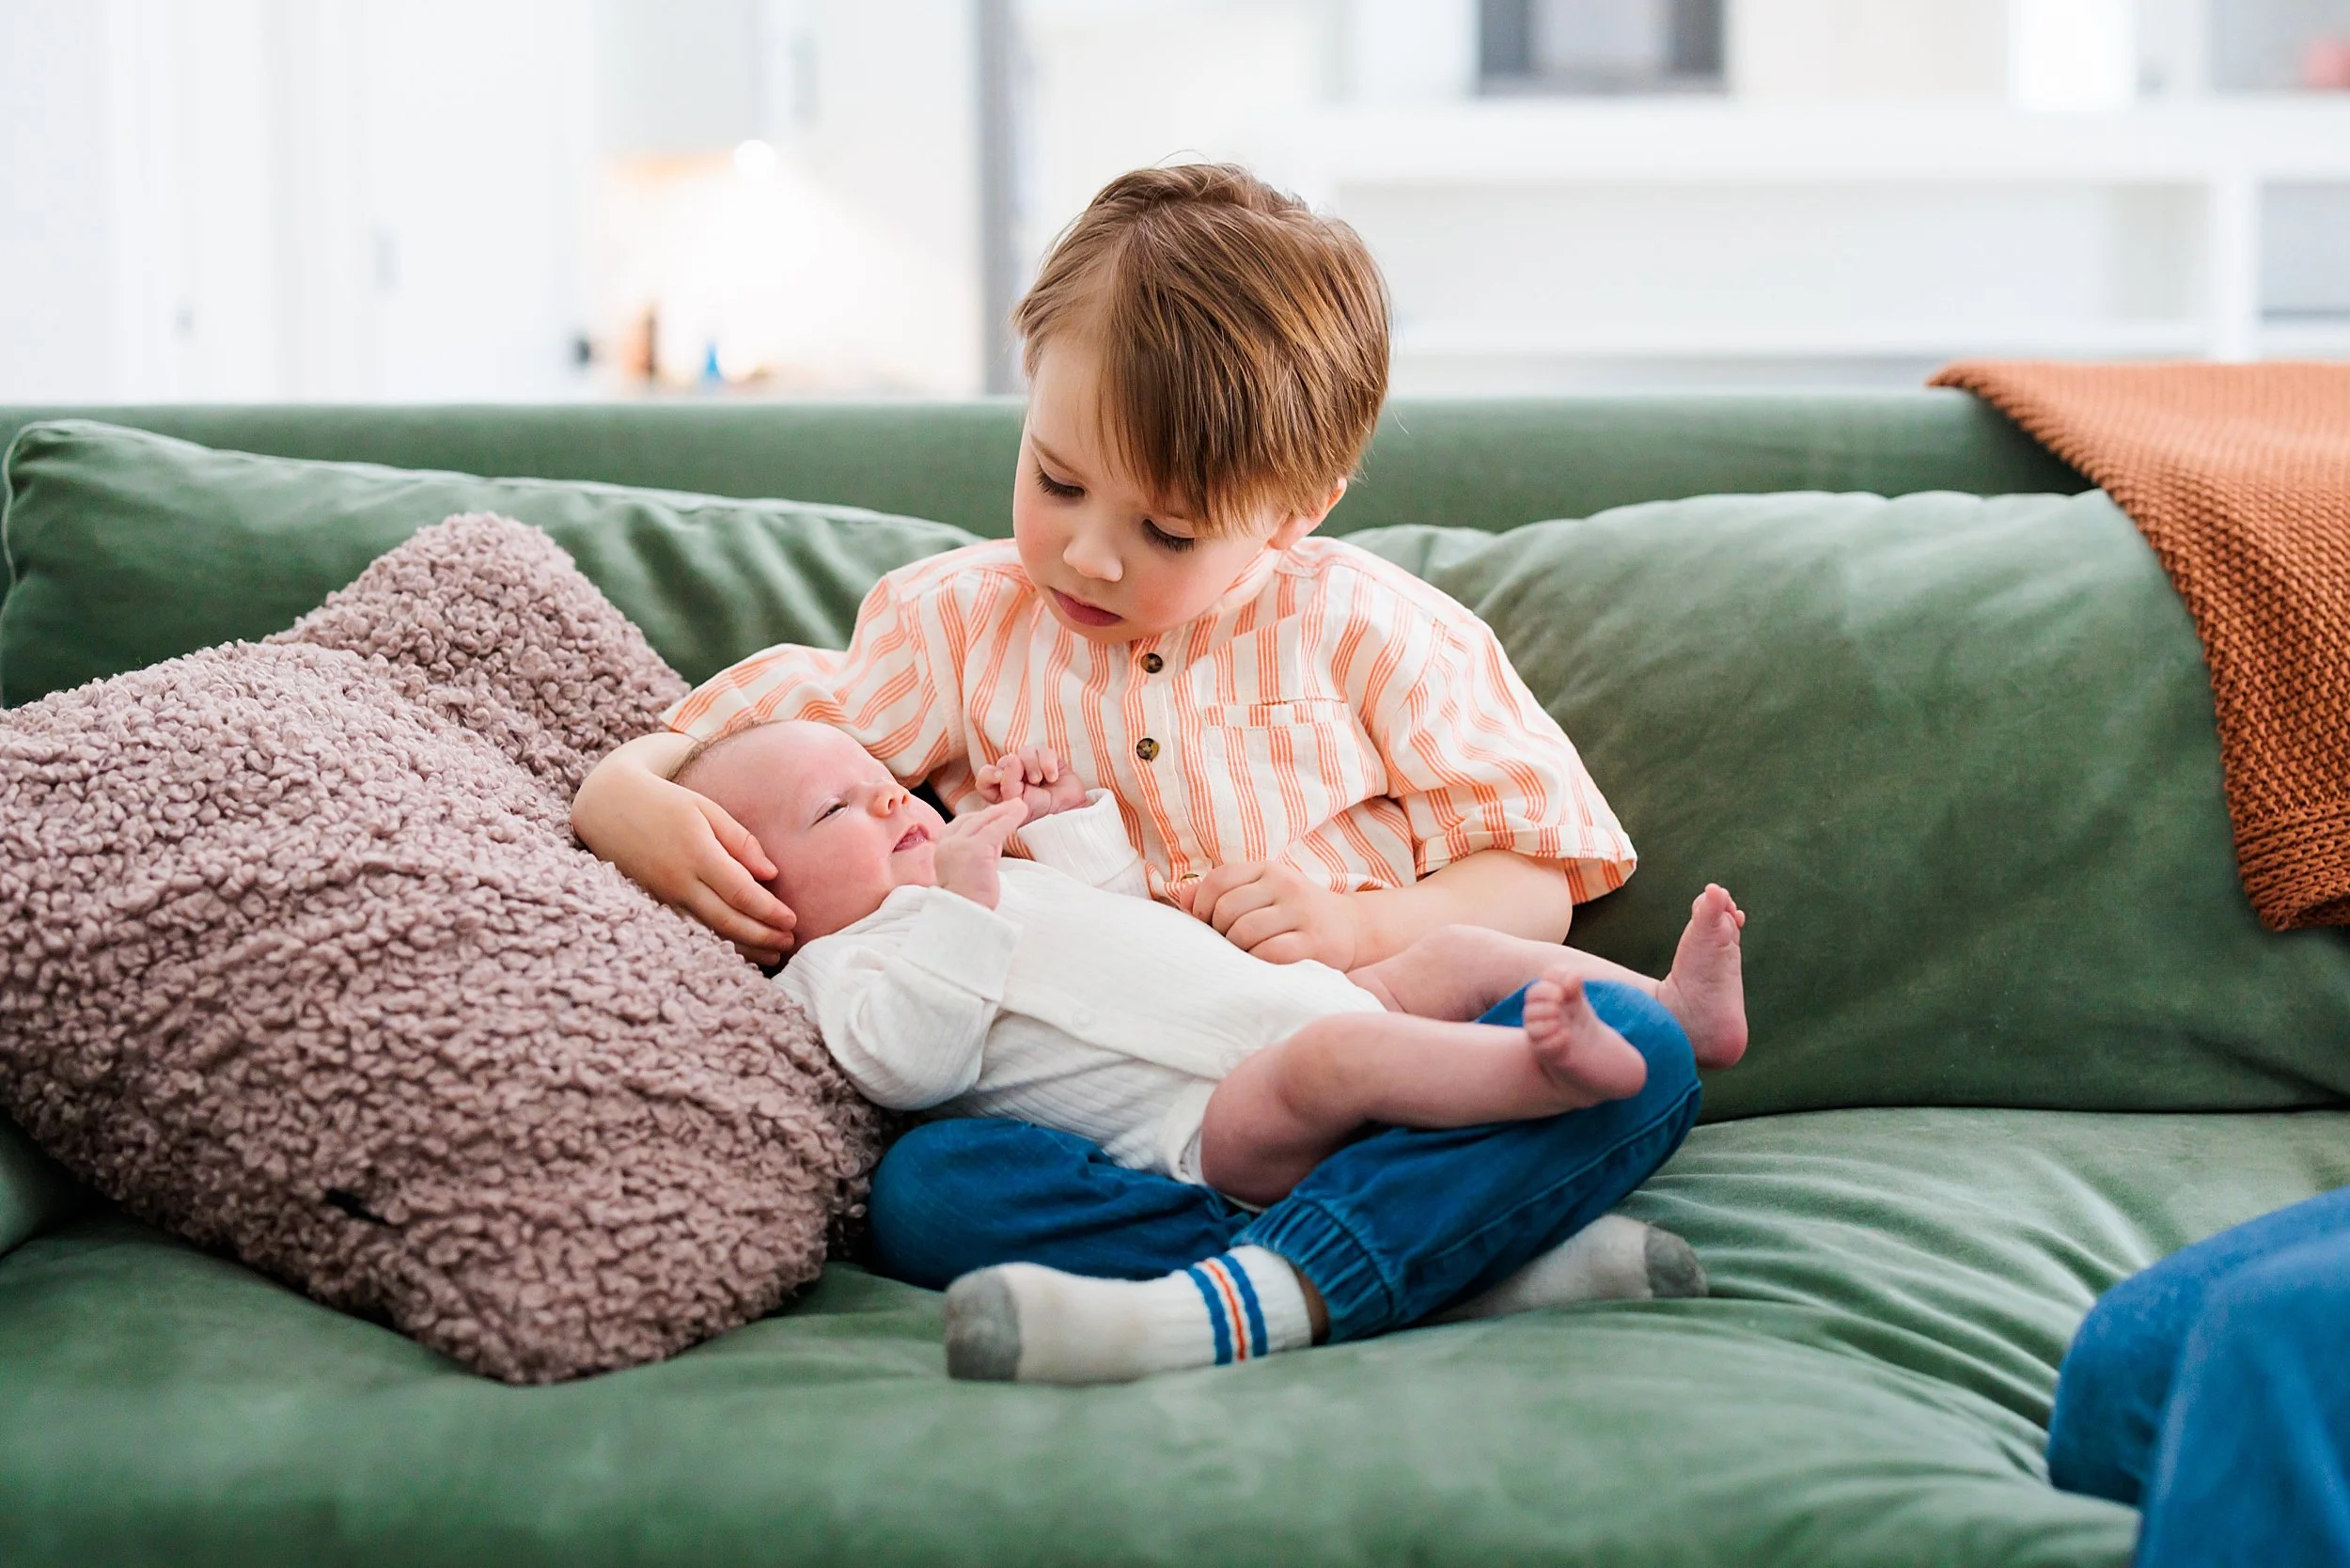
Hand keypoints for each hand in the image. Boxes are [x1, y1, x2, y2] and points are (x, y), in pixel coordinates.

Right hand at [574, 761, 796, 963]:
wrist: (608, 806)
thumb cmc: (665, 802)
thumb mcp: (706, 809)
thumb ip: (740, 841)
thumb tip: (771, 874)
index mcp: (697, 853)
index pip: (742, 893)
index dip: (769, 911)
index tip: (793, 920)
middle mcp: (679, 880)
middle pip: (728, 920)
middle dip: (763, 936)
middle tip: (789, 943)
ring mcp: (663, 896)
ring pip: (709, 933)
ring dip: (744, 948)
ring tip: (772, 954)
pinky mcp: (654, 904)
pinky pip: (690, 931)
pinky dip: (716, 944)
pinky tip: (738, 951)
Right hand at [933, 798, 1027, 909]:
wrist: (964, 914)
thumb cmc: (968, 898)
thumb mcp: (970, 869)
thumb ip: (979, 851)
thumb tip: (996, 837)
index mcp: (943, 848)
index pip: (960, 825)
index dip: (978, 818)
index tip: (993, 816)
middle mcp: (948, 843)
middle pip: (972, 819)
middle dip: (992, 812)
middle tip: (1011, 806)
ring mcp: (960, 844)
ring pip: (984, 821)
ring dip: (1003, 811)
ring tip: (1019, 806)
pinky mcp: (976, 848)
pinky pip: (996, 828)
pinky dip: (1010, 818)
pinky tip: (1020, 812)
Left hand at [973, 744, 1088, 819]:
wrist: (1068, 815)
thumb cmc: (1040, 814)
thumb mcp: (1018, 803)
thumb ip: (1008, 781)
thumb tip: (1012, 757)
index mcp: (1001, 791)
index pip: (985, 775)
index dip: (990, 773)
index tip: (1000, 778)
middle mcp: (1014, 777)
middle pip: (1004, 760)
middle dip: (1016, 771)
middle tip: (1030, 782)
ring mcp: (1031, 767)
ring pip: (1024, 751)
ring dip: (1032, 765)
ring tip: (1039, 780)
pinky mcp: (1048, 760)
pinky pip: (1043, 750)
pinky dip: (1048, 762)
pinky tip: (1053, 777)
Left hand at [1176, 861, 1364, 968]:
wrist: (1353, 928)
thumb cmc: (1295, 915)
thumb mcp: (1262, 894)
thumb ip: (1223, 893)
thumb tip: (1182, 897)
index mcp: (1267, 869)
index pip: (1218, 880)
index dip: (1202, 906)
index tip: (1208, 925)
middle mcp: (1284, 885)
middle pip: (1227, 909)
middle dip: (1220, 933)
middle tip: (1229, 945)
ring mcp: (1301, 912)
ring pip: (1245, 931)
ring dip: (1237, 950)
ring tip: (1246, 954)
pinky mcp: (1314, 940)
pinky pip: (1270, 952)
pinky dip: (1258, 961)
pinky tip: (1263, 963)